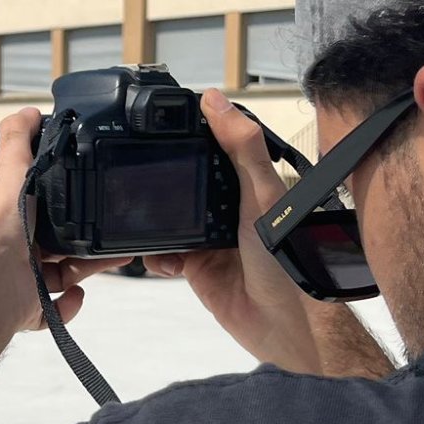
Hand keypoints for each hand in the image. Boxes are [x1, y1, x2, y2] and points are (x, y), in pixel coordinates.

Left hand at [0, 108, 129, 362]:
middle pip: (59, 240)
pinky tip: (78, 293)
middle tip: (117, 230)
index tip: (94, 191)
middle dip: (88, 237)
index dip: (66, 197)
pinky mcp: (28, 307)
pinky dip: (70, 304)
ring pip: (64, 272)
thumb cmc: (1, 223)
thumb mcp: (10, 167)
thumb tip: (28, 112)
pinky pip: (56, 308)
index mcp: (11, 213)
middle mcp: (15, 245)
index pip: (40, 203)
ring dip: (90, 266)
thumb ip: (19, 138)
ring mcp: (21, 279)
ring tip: (118, 257)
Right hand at [144, 90, 390, 377]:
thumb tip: (215, 100)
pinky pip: (163, 252)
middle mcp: (228, 207)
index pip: (213, 148)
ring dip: (154, 220)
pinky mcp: (195, 266)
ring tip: (142, 218)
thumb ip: (241, 147)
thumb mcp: (262, 194)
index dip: (188, 135)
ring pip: (168, 218)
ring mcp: (210, 237)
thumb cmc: (286, 260)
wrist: (283, 324)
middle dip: (161, 181)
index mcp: (248, 182)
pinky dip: (155, 254)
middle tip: (137, 174)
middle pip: (184, 182)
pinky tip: (163, 258)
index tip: (160, 125)